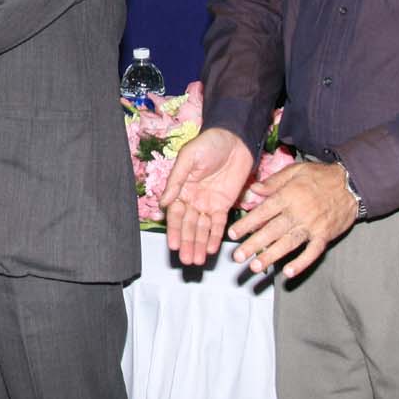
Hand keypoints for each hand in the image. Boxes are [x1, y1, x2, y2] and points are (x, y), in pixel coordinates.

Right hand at [160, 129, 254, 265]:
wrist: (234, 138)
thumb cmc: (208, 144)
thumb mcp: (188, 158)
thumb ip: (175, 181)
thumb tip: (163, 203)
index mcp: (181, 187)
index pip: (175, 214)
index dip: (174, 230)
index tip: (174, 245)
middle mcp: (193, 198)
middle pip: (189, 225)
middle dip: (188, 243)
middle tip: (187, 260)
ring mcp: (209, 202)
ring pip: (203, 228)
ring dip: (200, 244)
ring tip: (198, 260)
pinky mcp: (225, 204)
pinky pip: (219, 223)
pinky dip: (216, 236)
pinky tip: (213, 249)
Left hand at [226, 161, 357, 278]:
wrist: (352, 184)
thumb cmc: (321, 176)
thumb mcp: (296, 170)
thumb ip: (273, 181)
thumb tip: (253, 189)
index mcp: (289, 195)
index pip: (263, 211)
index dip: (247, 223)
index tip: (232, 234)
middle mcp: (298, 212)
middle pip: (272, 231)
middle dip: (253, 245)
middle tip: (238, 257)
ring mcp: (312, 226)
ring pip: (288, 243)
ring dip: (272, 256)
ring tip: (256, 267)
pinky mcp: (325, 236)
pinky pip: (312, 252)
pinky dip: (301, 263)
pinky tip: (288, 273)